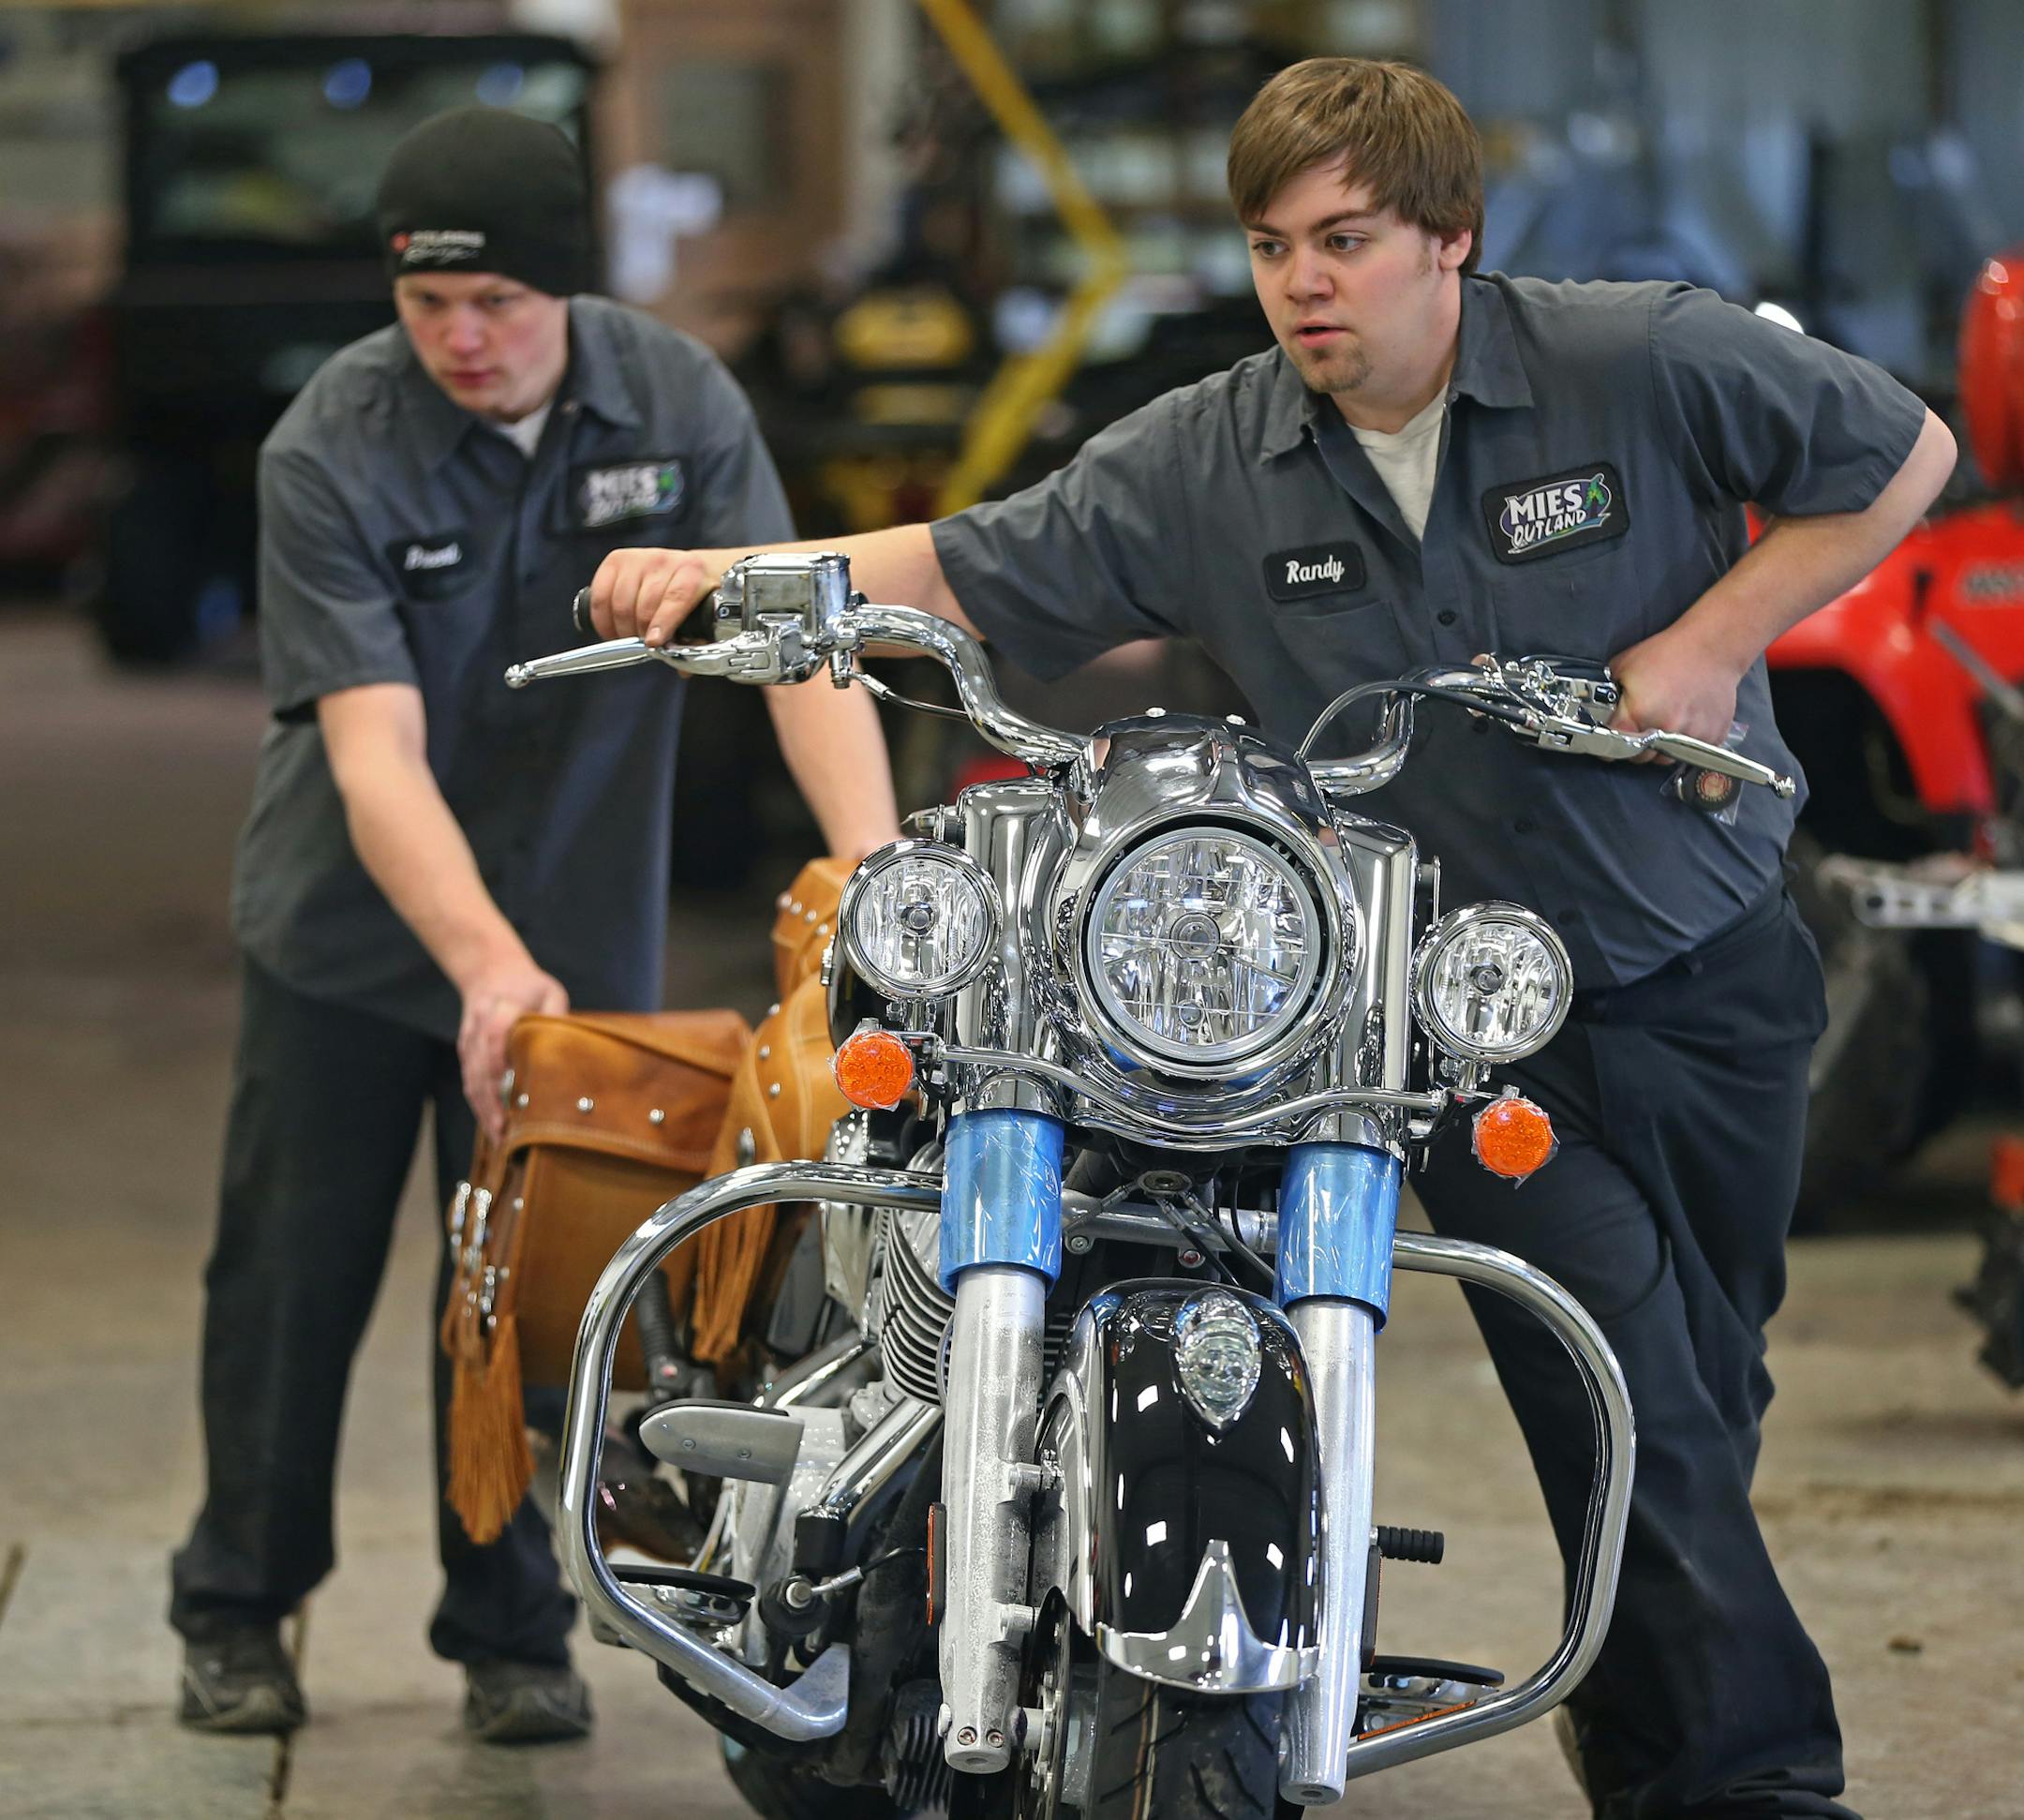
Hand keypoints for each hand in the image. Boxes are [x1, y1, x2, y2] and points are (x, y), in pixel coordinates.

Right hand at [457, 959, 568, 1140]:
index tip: (507, 1088)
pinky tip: (492, 1126)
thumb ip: (556, 1014)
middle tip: (505, 1131)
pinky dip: (479, 1105)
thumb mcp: (549, 991)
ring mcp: (468, 1040)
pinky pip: (469, 1081)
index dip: (498, 1062)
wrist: (490, 972)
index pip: (494, 1035)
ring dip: (483, 1109)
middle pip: (480, 1067)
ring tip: (499, 1138)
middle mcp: (479, 1025)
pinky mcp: (465, 1051)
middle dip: (491, 1101)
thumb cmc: (528, 985)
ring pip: (472, 1079)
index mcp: (501, 1007)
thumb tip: (569, 1047)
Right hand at [588, 547, 721, 647]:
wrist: (693, 567)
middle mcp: (664, 561)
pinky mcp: (616, 560)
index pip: (674, 598)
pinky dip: (603, 618)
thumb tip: (682, 669)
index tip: (652, 643)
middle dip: (640, 633)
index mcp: (692, 574)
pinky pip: (600, 596)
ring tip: (629, 637)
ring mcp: (638, 558)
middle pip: (643, 605)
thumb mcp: (706, 615)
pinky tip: (612, 627)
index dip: (661, 623)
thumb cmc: (699, 596)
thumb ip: (696, 641)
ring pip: (620, 603)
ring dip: (621, 628)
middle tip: (642, 646)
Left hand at [1606, 627, 1744, 758]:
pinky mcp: (1713, 736)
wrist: (1712, 646)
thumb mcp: (1622, 667)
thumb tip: (1600, 713)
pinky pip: (1693, 752)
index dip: (1606, 745)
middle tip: (1637, 729)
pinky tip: (1685, 721)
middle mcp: (1666, 729)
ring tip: (1662, 723)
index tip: (1606, 742)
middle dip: (1634, 747)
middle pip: (1641, 757)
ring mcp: (1692, 735)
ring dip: (1661, 747)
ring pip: (1667, 758)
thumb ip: (1608, 695)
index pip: (1613, 748)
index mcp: (1639, 714)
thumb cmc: (1666, 652)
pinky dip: (1686, 742)